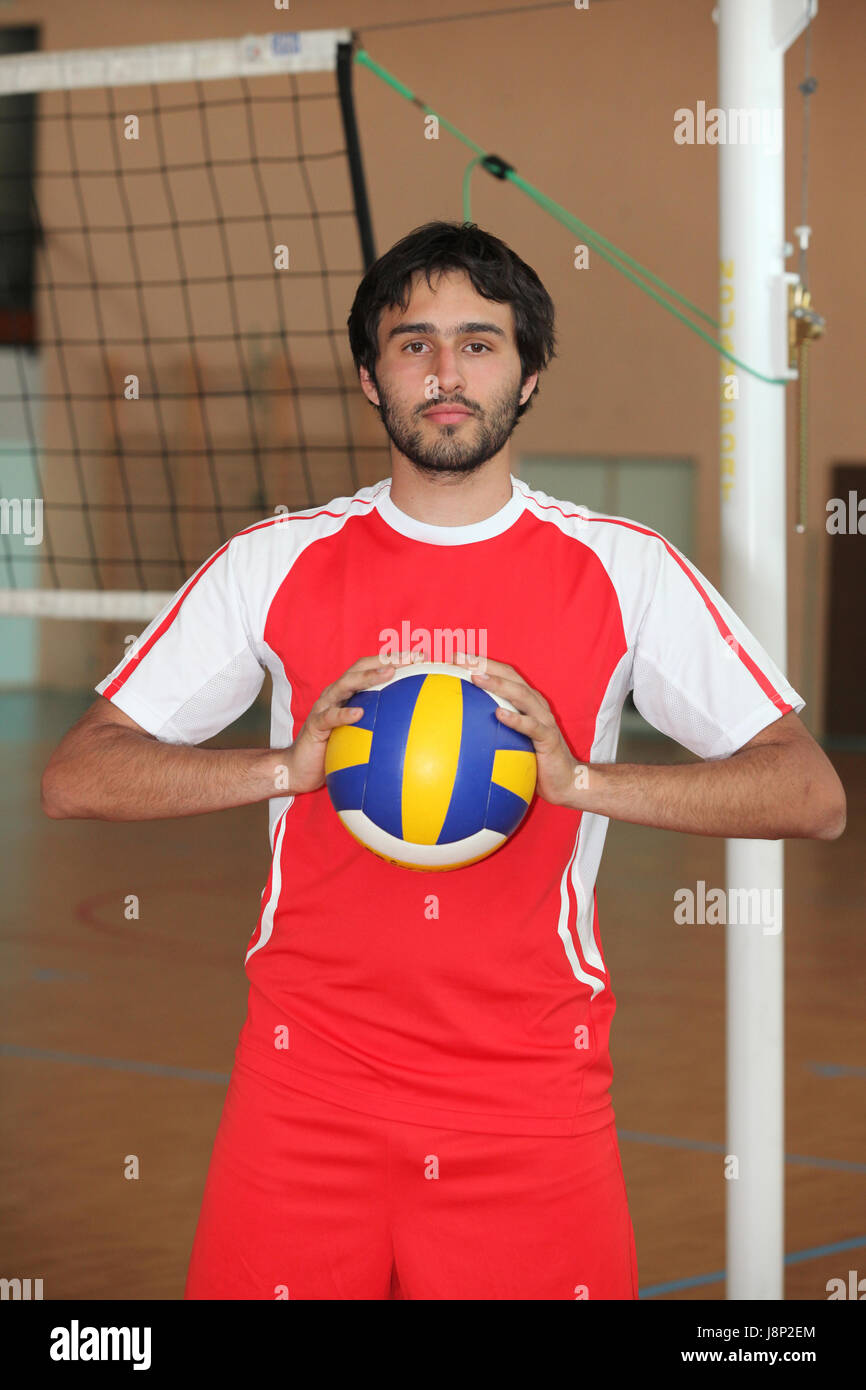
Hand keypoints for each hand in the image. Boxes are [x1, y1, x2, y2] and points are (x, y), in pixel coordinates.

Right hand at [285, 652, 419, 794]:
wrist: (300, 768)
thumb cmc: (335, 751)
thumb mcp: (362, 735)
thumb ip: (381, 726)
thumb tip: (418, 730)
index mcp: (350, 693)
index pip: (373, 668)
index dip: (395, 660)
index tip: (422, 657)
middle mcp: (337, 694)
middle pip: (361, 668)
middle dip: (387, 660)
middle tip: (411, 658)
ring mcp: (324, 706)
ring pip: (345, 684)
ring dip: (368, 677)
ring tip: (389, 673)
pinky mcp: (315, 725)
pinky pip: (329, 717)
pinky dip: (344, 714)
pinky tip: (359, 714)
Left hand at [456, 653, 584, 808]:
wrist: (566, 780)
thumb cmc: (534, 759)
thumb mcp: (510, 739)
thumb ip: (492, 728)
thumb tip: (458, 727)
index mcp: (526, 700)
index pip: (502, 674)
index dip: (481, 662)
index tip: (455, 657)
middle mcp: (535, 704)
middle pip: (510, 676)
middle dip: (484, 664)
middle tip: (459, 658)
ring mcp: (543, 719)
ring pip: (520, 695)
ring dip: (497, 684)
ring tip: (476, 677)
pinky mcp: (548, 738)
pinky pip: (532, 726)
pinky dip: (516, 719)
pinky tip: (499, 714)